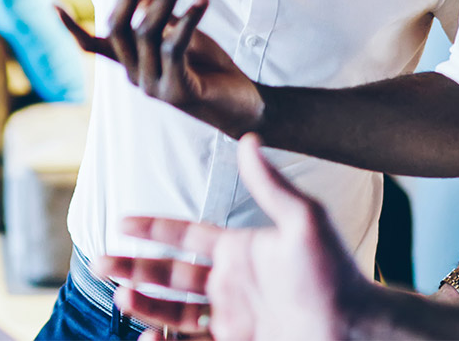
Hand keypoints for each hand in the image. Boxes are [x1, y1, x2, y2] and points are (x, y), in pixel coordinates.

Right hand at [57, 0, 263, 137]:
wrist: (244, 105)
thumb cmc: (207, 67)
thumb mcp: (177, 30)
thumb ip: (151, 7)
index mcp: (129, 63)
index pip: (92, 46)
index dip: (70, 28)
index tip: (51, 6)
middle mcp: (135, 75)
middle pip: (118, 27)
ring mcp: (154, 85)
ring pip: (148, 31)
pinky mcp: (177, 91)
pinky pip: (175, 46)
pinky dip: (187, 19)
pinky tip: (201, 0)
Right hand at [98, 134, 362, 340]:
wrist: (358, 330)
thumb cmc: (336, 275)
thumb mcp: (302, 222)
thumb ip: (269, 184)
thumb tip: (249, 137)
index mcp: (239, 251)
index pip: (185, 235)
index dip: (152, 229)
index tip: (121, 222)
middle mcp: (230, 284)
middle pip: (169, 275)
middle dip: (133, 268)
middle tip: (101, 262)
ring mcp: (232, 319)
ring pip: (174, 313)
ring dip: (145, 306)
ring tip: (122, 300)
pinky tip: (148, 337)